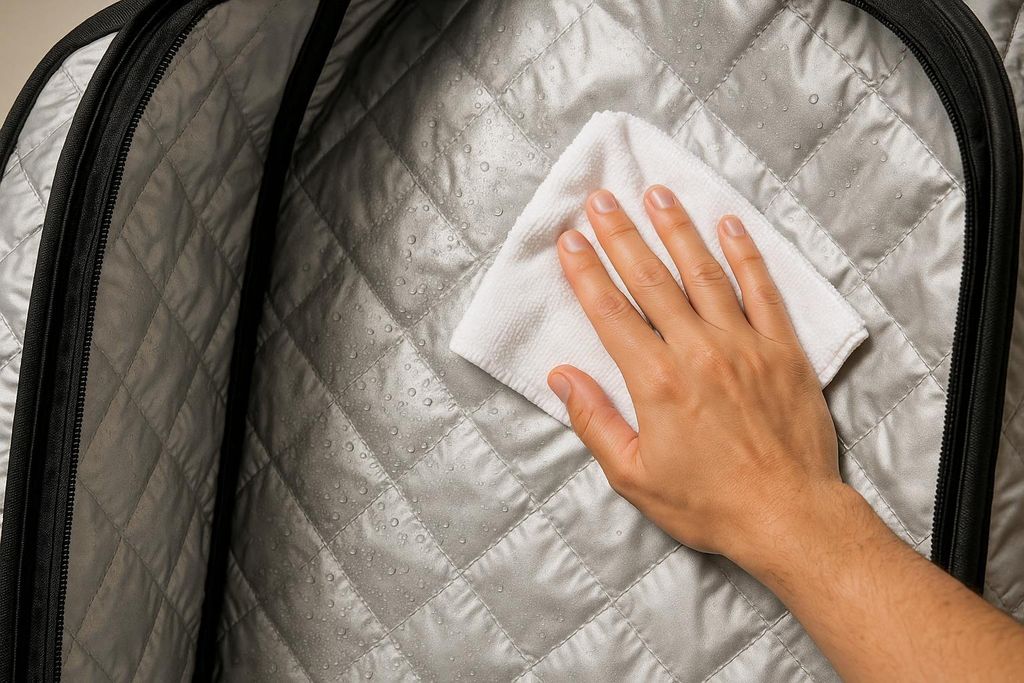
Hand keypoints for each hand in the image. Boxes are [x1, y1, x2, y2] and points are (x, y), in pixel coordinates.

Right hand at [547, 186, 850, 570]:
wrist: (788, 516)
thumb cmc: (709, 502)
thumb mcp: (634, 476)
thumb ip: (594, 422)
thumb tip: (562, 377)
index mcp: (657, 382)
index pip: (611, 313)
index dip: (586, 272)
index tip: (569, 240)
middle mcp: (698, 352)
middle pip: (651, 280)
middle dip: (621, 235)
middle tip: (602, 199)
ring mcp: (744, 345)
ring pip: (704, 273)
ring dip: (677, 229)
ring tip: (656, 194)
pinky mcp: (782, 349)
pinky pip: (762, 290)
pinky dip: (745, 255)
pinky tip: (729, 224)